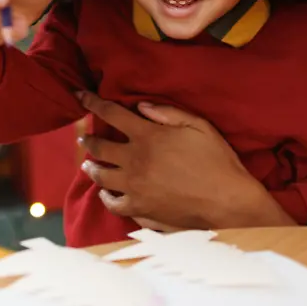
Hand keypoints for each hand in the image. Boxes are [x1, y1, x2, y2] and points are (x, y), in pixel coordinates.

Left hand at [76, 94, 274, 229]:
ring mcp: (134, 188)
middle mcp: (134, 161)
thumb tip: (141, 106)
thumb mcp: (199, 126)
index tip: (79, 95)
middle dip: (88, 140)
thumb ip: (168, 113)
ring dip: (91, 167)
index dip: (91, 102)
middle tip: (84, 138)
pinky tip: (106, 192)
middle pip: (99, 146)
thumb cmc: (218, 162)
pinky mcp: (139, 210)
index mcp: (147, 136)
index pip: (111, 114)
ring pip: (100, 175)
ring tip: (88, 165)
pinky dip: (106, 196)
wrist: (227, 203)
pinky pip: (113, 203)